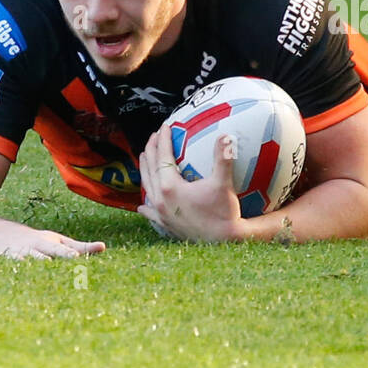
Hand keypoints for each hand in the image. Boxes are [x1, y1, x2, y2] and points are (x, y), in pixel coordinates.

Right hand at [0, 225, 105, 259]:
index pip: (59, 250)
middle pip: (39, 257)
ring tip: (27, 274)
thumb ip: (80, 247)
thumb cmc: (37, 241)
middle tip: (53, 269)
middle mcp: (30, 249)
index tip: (75, 258)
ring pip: (18, 263)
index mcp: (46, 244)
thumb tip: (104, 248)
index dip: (66, 254)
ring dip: (22, 267)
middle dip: (45, 264)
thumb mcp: (58, 241)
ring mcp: (13, 255)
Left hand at [138, 129, 242, 243]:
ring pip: (147, 187)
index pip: (162, 157)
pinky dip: (145, 204)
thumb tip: (225, 135)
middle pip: (149, 169)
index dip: (163, 139)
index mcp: (170, 187)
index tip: (164, 126)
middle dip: (151, 150)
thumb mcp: (223, 183)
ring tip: (146, 158)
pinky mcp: (165, 225)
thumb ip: (223, 158)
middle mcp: (160, 200)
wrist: (224, 241)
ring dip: (145, 170)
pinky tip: (142, 204)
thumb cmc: (224, 211)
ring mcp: (160, 213)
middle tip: (154, 137)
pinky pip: (149, 212)